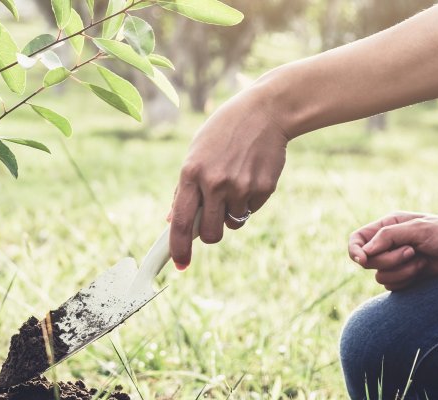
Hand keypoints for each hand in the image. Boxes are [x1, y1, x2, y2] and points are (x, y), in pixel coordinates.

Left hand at [169, 86, 287, 269]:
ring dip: (231, 213)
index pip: (181, 222)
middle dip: (210, 234)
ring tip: (235, 182)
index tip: (180, 264)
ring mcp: (241, 187)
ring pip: (233, 223)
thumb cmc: (224, 132)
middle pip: (210, 234)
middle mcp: (215, 183)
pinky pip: (251, 210)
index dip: (179, 248)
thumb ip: (184, 187)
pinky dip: (249, 201)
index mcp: (191, 173)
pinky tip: (250, 175)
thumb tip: (172, 219)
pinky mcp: (264, 188)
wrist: (265, 112)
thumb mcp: (196, 153)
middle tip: (212, 220)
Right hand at [348, 212, 437, 289]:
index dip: (354, 251)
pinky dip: (407, 281)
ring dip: (402, 272)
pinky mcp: (407, 277)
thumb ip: (388, 237)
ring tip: (422, 261)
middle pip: (367, 261)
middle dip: (389, 260)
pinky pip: (392, 286)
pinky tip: (424, 271)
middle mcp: (389, 244)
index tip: (363, 260)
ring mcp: (397, 262)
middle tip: (412, 252)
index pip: (357, 240)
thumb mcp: (418, 229)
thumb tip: (364, 252)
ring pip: (380, 276)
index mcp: (388, 226)